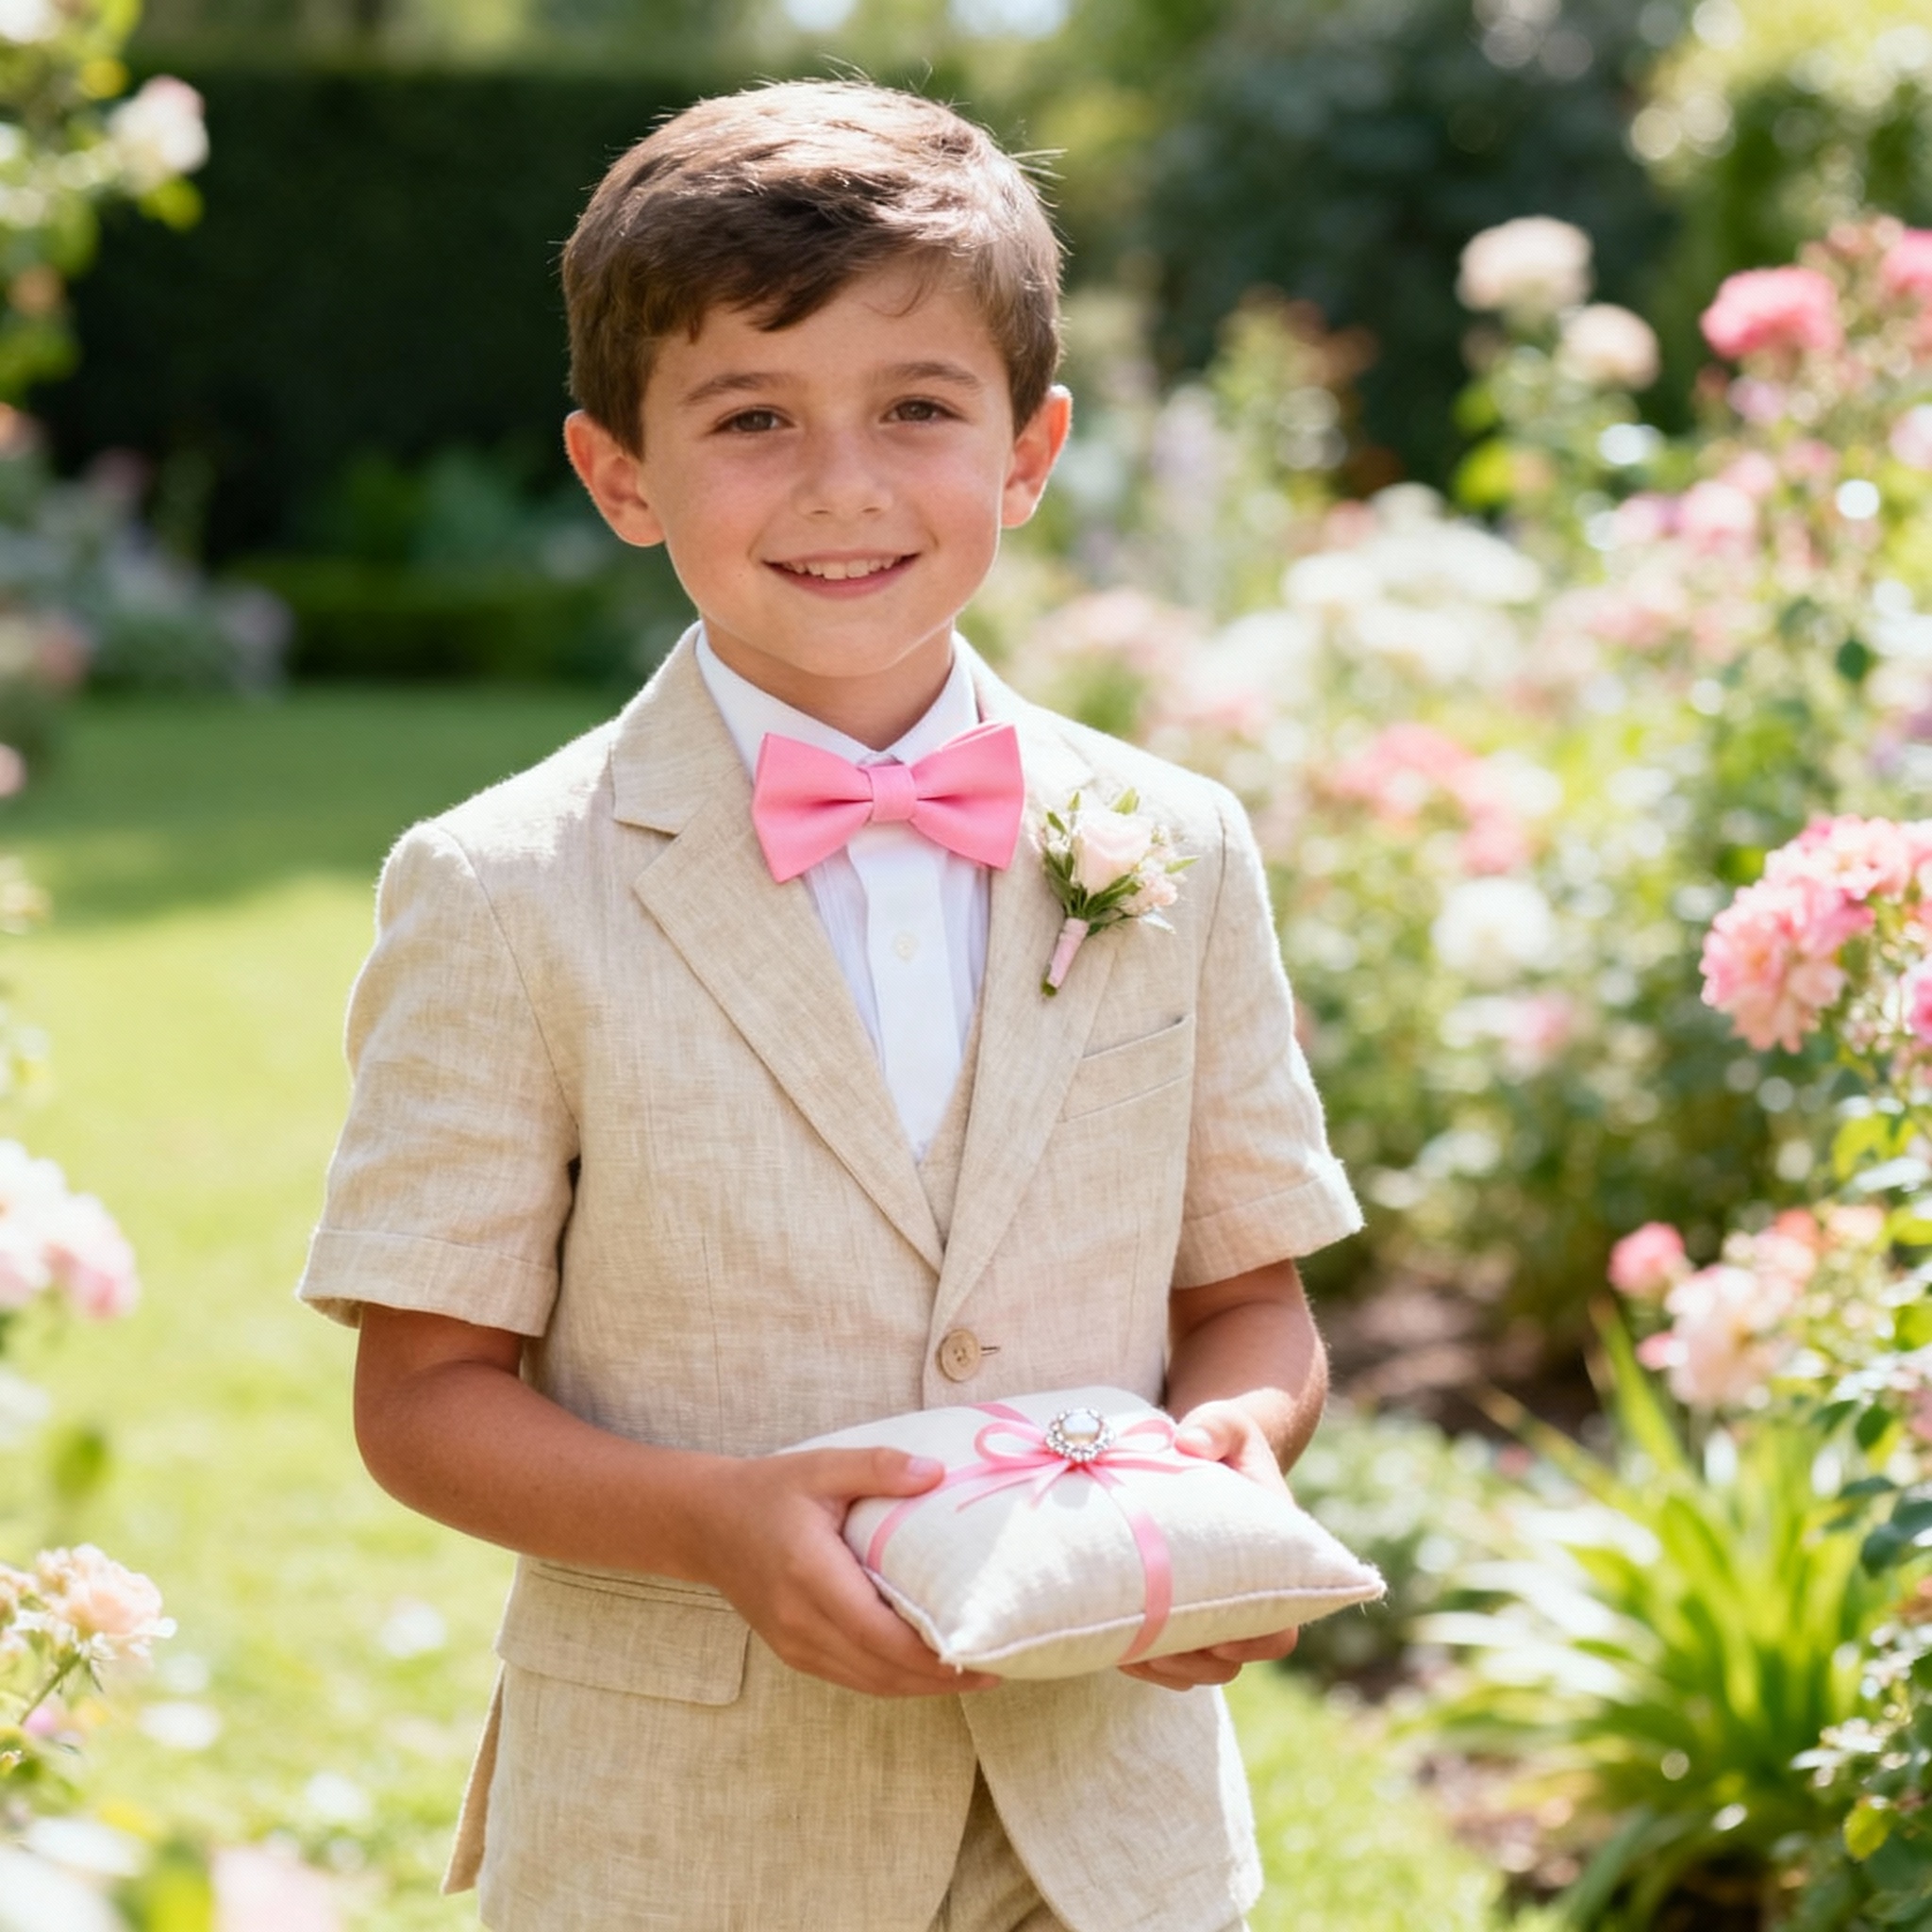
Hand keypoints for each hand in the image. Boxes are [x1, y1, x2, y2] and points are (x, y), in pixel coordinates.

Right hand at [696, 1445, 998, 1698]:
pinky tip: (923, 1672)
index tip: (981, 1653)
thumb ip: (877, 1468)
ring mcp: (794, 1643)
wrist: (705, 1522)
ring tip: (970, 1675)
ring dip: (919, 1687)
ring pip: (867, 1682)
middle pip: (881, 1670)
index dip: (932, 1656)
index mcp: (811, 1574)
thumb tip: (935, 1474)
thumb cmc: (768, 1491)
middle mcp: (801, 1620)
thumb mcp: (822, 1468)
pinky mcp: (792, 1650)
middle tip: (995, 1669)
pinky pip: (850, 1677)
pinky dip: (890, 1680)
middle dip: (939, 1679)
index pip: (880, 1634)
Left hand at [1117, 1399, 1299, 1691]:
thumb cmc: (1221, 1439)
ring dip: (1172, 1668)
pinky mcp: (1189, 1610)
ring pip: (1208, 1666)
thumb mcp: (1224, 1423)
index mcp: (1276, 1553)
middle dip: (1200, 1662)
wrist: (1210, 1452)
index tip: (1220, 1637)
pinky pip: (1177, 1658)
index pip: (1285, 1617)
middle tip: (1156, 1650)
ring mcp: (1221, 1605)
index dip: (1257, 1637)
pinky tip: (1118, 1649)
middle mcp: (1254, 1589)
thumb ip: (1214, 1426)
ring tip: (1131, 1654)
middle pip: (1241, 1655)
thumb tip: (1190, 1442)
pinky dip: (1150, 1662)